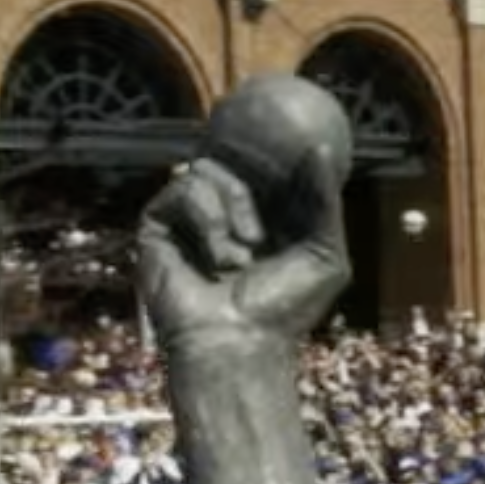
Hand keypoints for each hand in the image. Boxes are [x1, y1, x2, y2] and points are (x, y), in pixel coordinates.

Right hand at [140, 77, 353, 352]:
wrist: (240, 341)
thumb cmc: (286, 308)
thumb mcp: (326, 254)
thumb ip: (323, 201)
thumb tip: (319, 148)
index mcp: (263, 213)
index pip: (264, 164)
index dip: (274, 152)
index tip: (290, 142)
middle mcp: (225, 210)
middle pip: (233, 157)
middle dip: (254, 184)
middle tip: (267, 215)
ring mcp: (189, 215)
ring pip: (208, 168)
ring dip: (234, 209)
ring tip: (242, 256)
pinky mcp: (159, 223)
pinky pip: (183, 186)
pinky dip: (207, 219)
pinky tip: (216, 258)